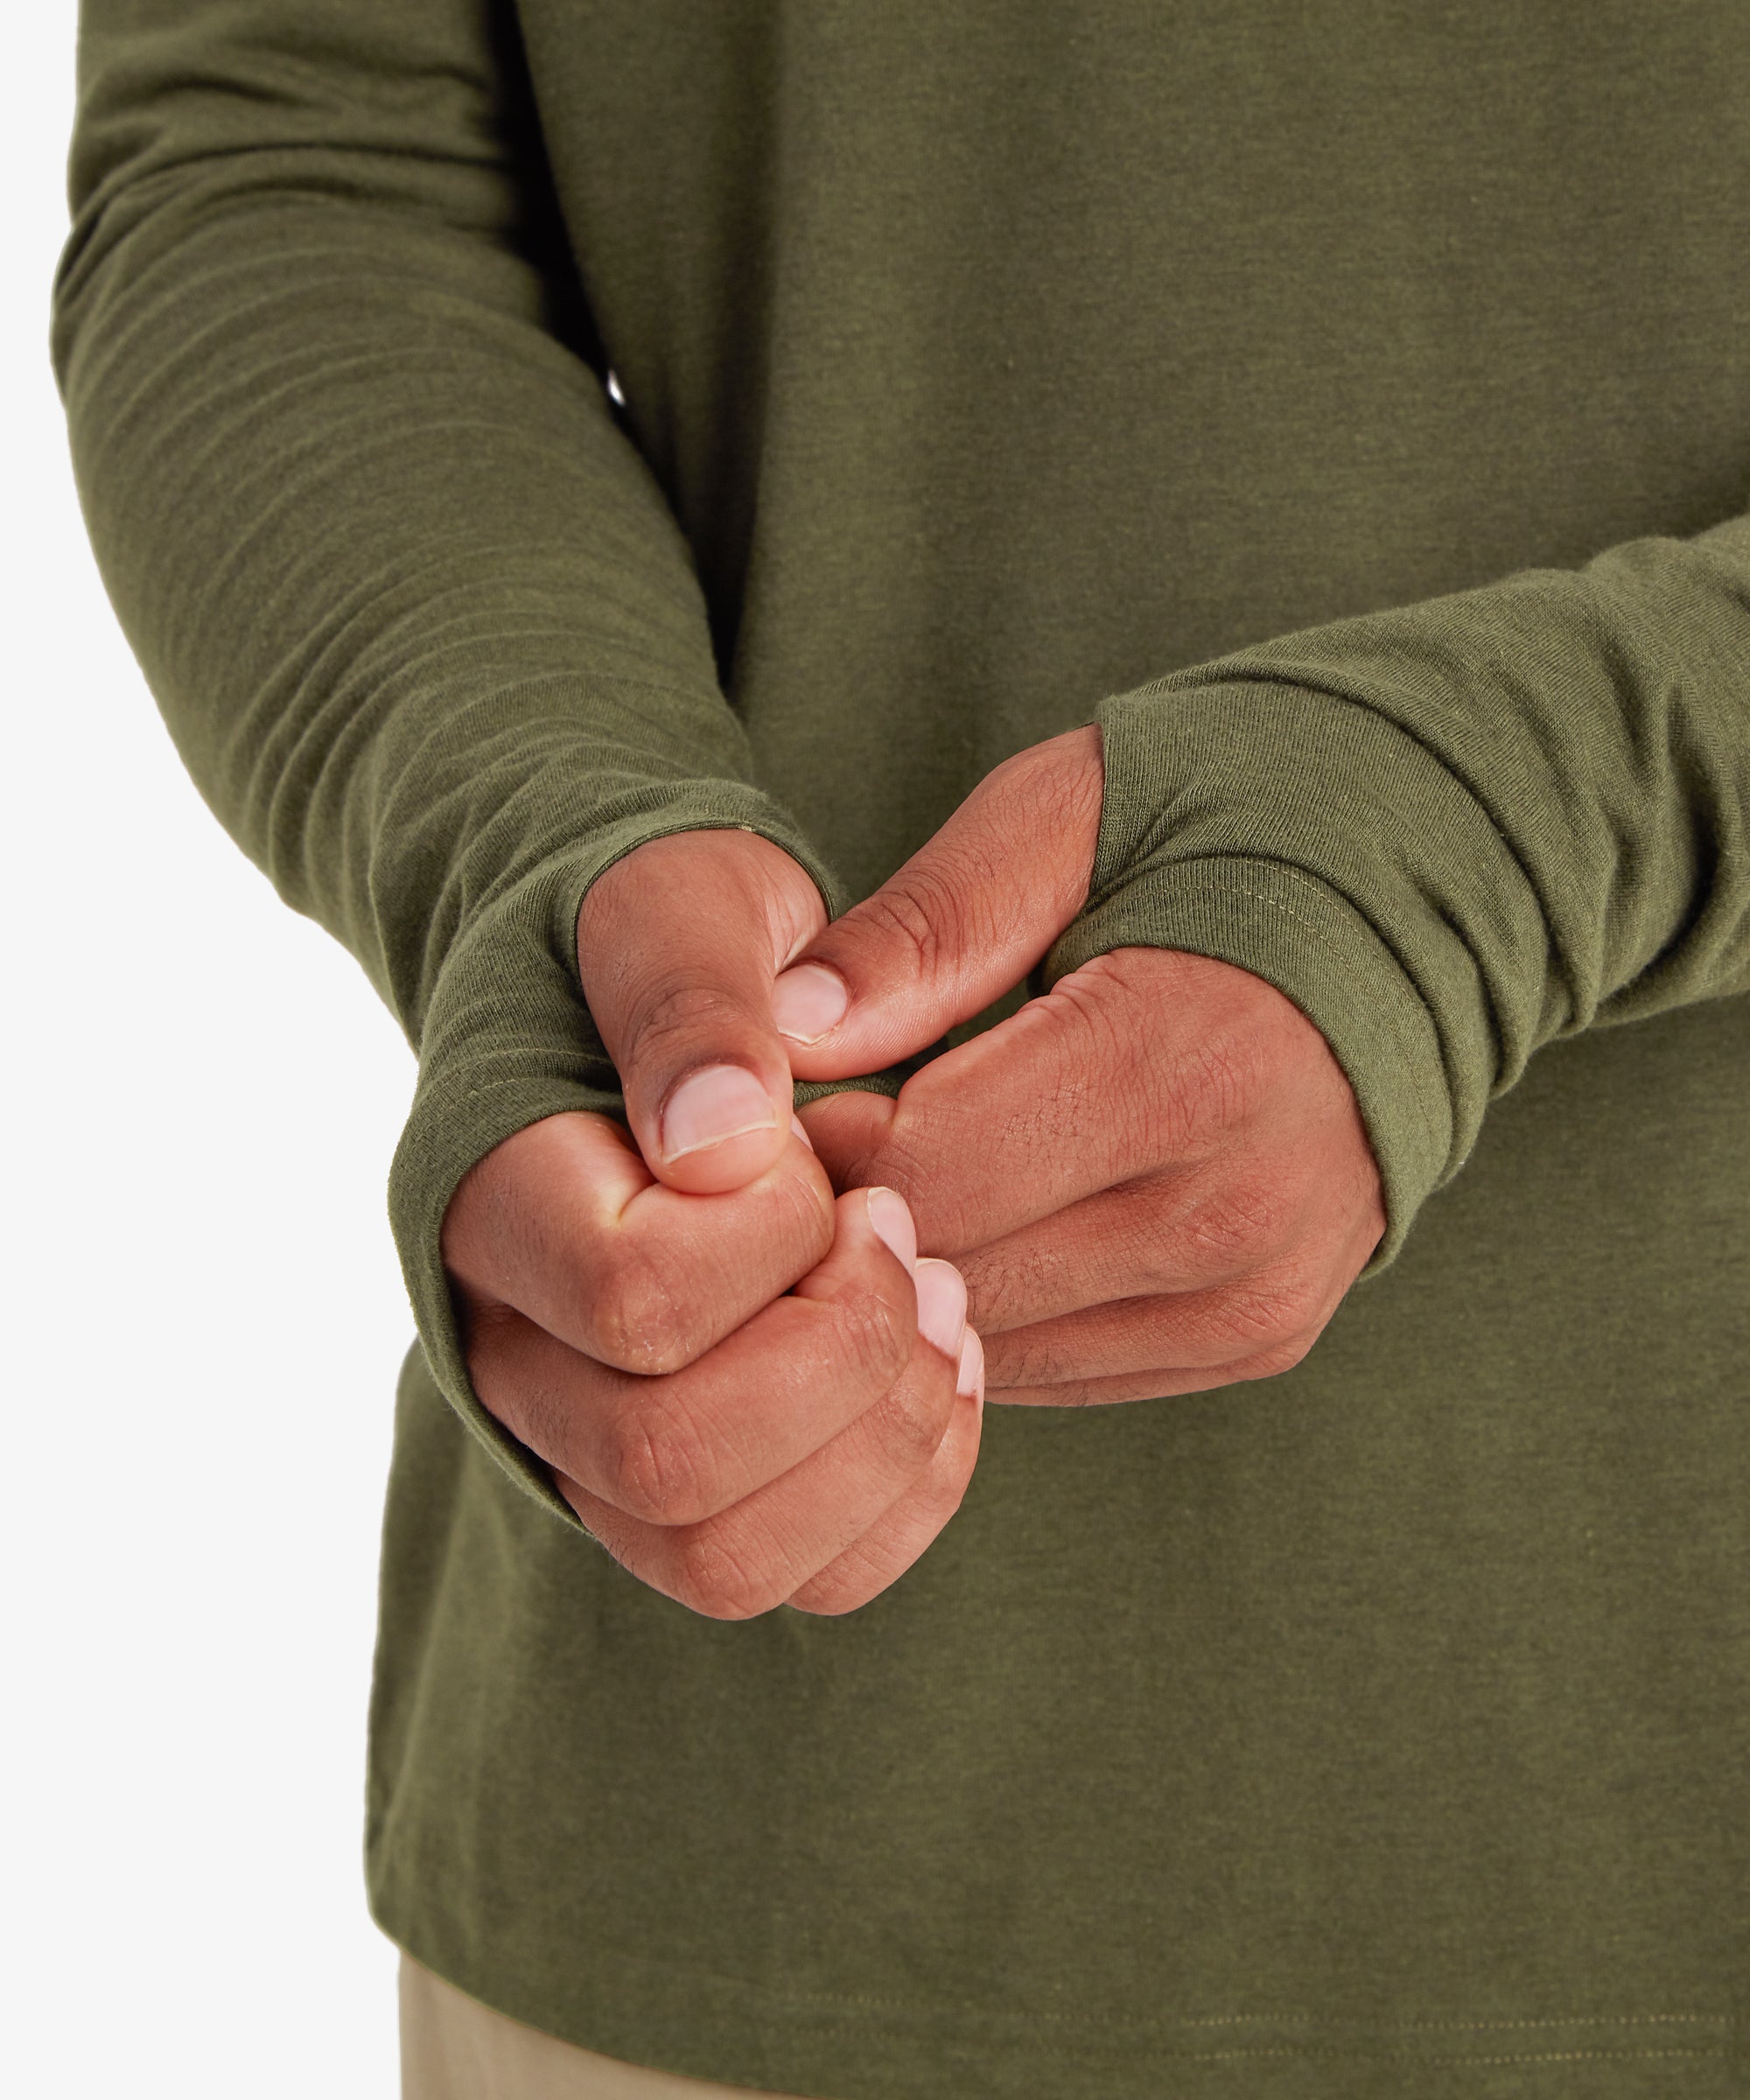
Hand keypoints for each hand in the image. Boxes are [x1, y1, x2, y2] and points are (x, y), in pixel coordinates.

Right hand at [440, 830, 983, 1616]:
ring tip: (939, 1314)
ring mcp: (586, 1444)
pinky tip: (941, 1374)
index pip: (633, 1300)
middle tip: (906, 1245)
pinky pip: (796, 1579)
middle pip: (666, 1461)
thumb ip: (688, 999)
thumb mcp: (679, 908)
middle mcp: (513, 1351)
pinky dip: (904, 1499)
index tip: (827, 1158)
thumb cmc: (669, 940)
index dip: (775, 1240)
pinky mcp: (678, 1494)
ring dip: (879, 1445)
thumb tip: (721, 1133)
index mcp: (491, 1201)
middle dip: (843, 1358)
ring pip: (723, 1560)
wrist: (652, 1001)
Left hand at [776, 729, 1385, 1402]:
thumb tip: (787, 1033)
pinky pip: (1062, 1369)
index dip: (823, 1143)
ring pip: (996, 1341)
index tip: (791, 1092)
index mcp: (1188, 1055)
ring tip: (899, 1170)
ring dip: (915, 1274)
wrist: (1442, 888)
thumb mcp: (1071, 814)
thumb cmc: (1236, 818)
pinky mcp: (1261, 1332)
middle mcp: (1236, 1204)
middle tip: (821, 1137)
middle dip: (853, 1218)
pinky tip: (981, 1220)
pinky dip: (991, 1309)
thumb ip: (929, 928)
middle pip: (953, 1269)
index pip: (928, 1169)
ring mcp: (1258, 1288)